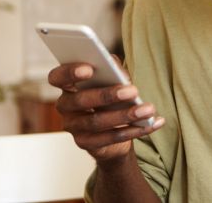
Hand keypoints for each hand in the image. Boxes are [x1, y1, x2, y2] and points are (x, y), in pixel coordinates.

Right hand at [48, 61, 164, 162]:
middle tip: (133, 90)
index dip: (69, 72)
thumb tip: (118, 71)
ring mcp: (74, 126)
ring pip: (97, 122)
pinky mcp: (86, 143)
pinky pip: (111, 138)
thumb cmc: (111, 95)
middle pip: (81, 100)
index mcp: (68, 85)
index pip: (58, 77)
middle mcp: (66, 106)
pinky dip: (135, 130)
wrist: (114, 128)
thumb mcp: (112, 78)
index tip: (89, 68)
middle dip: (108, 95)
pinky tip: (153, 123)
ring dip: (126, 115)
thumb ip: (112, 69)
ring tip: (148, 109)